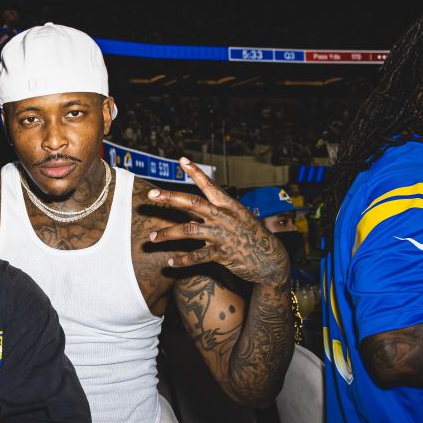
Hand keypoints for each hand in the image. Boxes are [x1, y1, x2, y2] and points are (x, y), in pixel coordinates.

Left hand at [146, 158, 289, 286]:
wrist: (272, 260)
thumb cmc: (252, 236)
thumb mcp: (239, 218)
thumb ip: (218, 212)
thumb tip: (195, 207)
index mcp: (229, 206)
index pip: (210, 185)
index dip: (196, 172)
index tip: (181, 161)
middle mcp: (224, 217)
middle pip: (192, 203)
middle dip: (170, 198)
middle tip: (151, 194)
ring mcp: (222, 235)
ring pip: (189, 231)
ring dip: (167, 234)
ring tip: (153, 238)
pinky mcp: (222, 254)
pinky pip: (197, 256)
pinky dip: (183, 260)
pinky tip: (170, 262)